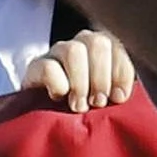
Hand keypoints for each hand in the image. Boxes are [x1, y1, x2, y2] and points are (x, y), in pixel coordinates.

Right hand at [20, 28, 139, 111]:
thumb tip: (121, 97)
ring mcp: (58, 51)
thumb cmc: (88, 105)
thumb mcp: (108, 97)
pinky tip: (59, 98)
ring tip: (80, 106)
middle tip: (98, 103)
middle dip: (101, 78)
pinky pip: (48, 67)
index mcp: (106, 48)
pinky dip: (57, 84)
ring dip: (80, 82)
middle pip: (98, 43)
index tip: (119, 98)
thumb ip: (119, 92)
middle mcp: (83, 43)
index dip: (121, 72)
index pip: (119, 47)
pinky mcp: (35, 65)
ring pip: (73, 51)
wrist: (48, 113)